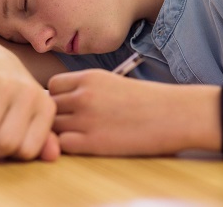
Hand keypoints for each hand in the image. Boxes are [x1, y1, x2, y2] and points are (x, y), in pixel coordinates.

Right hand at [0, 43, 59, 160]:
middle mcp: (29, 93)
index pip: (27, 151)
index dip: (10, 157)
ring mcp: (6, 83)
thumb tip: (53, 156)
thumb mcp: (32, 116)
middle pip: (4, 143)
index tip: (1, 150)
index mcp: (46, 106)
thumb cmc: (14, 96)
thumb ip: (42, 139)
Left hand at [49, 69, 193, 156]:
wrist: (173, 114)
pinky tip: (85, 144)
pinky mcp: (93, 143)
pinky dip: (69, 146)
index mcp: (89, 77)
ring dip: (61, 131)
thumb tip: (62, 99)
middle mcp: (83, 95)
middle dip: (57, 114)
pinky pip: (63, 144)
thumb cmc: (146, 99)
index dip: (58, 96)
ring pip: (53, 126)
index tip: (68, 105)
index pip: (53, 85)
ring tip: (80, 134)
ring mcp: (86, 119)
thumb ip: (86, 88)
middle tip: (72, 122)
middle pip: (50, 106)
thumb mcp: (111, 81)